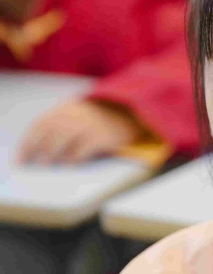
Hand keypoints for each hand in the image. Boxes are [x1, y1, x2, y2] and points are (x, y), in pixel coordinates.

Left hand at [16, 99, 142, 164]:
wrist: (130, 114)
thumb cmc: (99, 119)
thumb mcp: (77, 113)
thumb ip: (59, 123)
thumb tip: (37, 147)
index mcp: (66, 108)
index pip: (40, 124)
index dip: (28, 142)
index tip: (21, 157)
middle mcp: (75, 114)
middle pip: (49, 132)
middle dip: (37, 150)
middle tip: (33, 164)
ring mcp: (89, 124)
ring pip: (62, 139)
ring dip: (52, 154)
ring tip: (48, 164)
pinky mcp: (101, 136)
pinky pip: (82, 149)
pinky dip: (72, 158)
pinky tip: (69, 165)